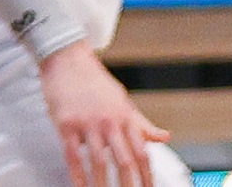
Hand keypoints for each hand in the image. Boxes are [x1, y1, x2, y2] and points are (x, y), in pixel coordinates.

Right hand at [38, 47, 166, 186]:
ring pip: (98, 160)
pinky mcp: (66, 122)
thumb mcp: (123, 101)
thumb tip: (165, 137)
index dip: (147, 177)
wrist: (67, 57)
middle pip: (124, 160)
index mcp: (126, 117)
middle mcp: (109, 121)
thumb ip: (142, 124)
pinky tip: (79, 185)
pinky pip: (72, 153)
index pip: (142, 154)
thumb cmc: (95, 81)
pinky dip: (77, 173)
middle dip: (128, 185)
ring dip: (101, 183)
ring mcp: (87, 122)